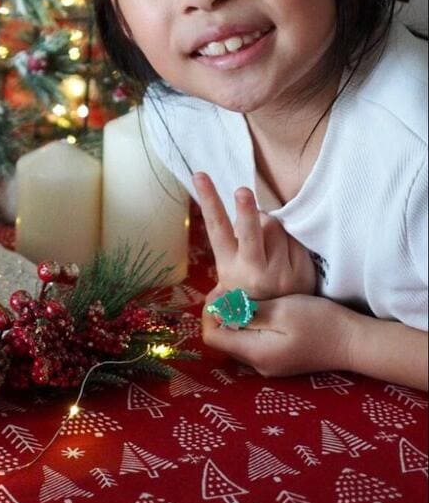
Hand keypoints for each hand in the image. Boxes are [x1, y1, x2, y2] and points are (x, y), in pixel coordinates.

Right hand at [194, 172, 315, 299]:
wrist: (287, 326)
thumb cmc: (251, 292)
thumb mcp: (231, 282)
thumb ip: (229, 260)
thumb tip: (232, 251)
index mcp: (230, 268)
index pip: (217, 229)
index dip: (208, 201)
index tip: (200, 176)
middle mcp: (254, 270)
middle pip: (252, 232)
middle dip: (245, 211)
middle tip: (242, 192)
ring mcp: (281, 271)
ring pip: (274, 226)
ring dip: (270, 224)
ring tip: (267, 243)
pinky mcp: (303, 270)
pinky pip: (294, 238)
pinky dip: (288, 238)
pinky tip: (285, 254)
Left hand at [202, 293, 351, 377]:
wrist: (355, 341)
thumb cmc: (319, 322)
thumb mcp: (280, 310)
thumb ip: (246, 312)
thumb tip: (218, 310)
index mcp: (255, 353)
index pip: (211, 337)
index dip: (211, 312)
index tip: (225, 291)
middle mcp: (257, 364)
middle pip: (222, 338)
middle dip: (222, 312)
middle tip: (236, 289)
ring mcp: (268, 364)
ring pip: (236, 338)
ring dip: (235, 317)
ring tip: (248, 296)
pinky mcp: (278, 358)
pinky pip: (251, 341)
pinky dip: (249, 324)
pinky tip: (262, 308)